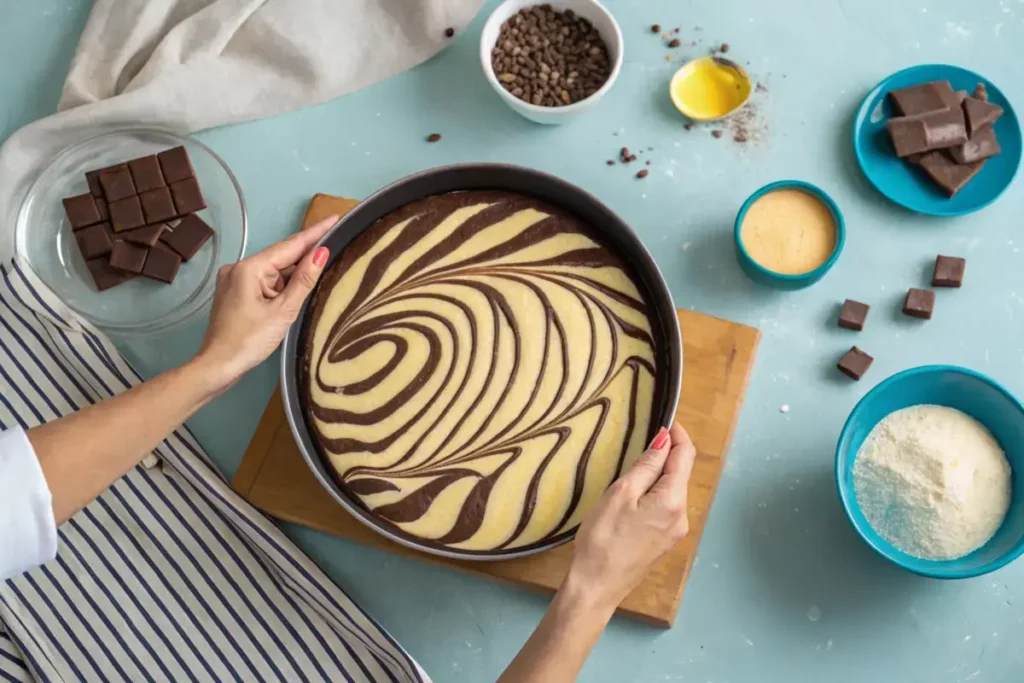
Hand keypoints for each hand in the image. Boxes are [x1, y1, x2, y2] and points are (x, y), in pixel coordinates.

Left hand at [193, 214, 338, 390]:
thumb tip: (321, 252)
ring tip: (321, 270)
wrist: (218, 366)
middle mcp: (239, 267)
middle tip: (335, 242)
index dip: (314, 233)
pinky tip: (297, 289)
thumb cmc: (249, 340)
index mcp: (249, 268)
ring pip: (273, 272)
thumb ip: (304, 280)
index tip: (335, 218)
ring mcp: (234, 280)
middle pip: (281, 258)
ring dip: (293, 275)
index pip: (289, 246)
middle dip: (306, 255)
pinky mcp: (235, 292)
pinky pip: (264, 282)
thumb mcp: (283, 311)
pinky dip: (281, 285)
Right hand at [565, 423, 696, 612]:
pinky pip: (665, 506)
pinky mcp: (663, 541)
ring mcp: (674, 531)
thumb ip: (646, 465)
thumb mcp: (621, 493)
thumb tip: (664, 440)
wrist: (596, 586)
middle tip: (644, 439)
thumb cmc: (603, 538)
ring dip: (659, 474)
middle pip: (680, 474)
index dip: (677, 435)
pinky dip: (655, 492)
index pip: (685, 457)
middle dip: (668, 454)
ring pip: (672, 490)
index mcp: (673, 501)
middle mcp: (681, 516)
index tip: (665, 419)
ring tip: (635, 465)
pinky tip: (636, 492)